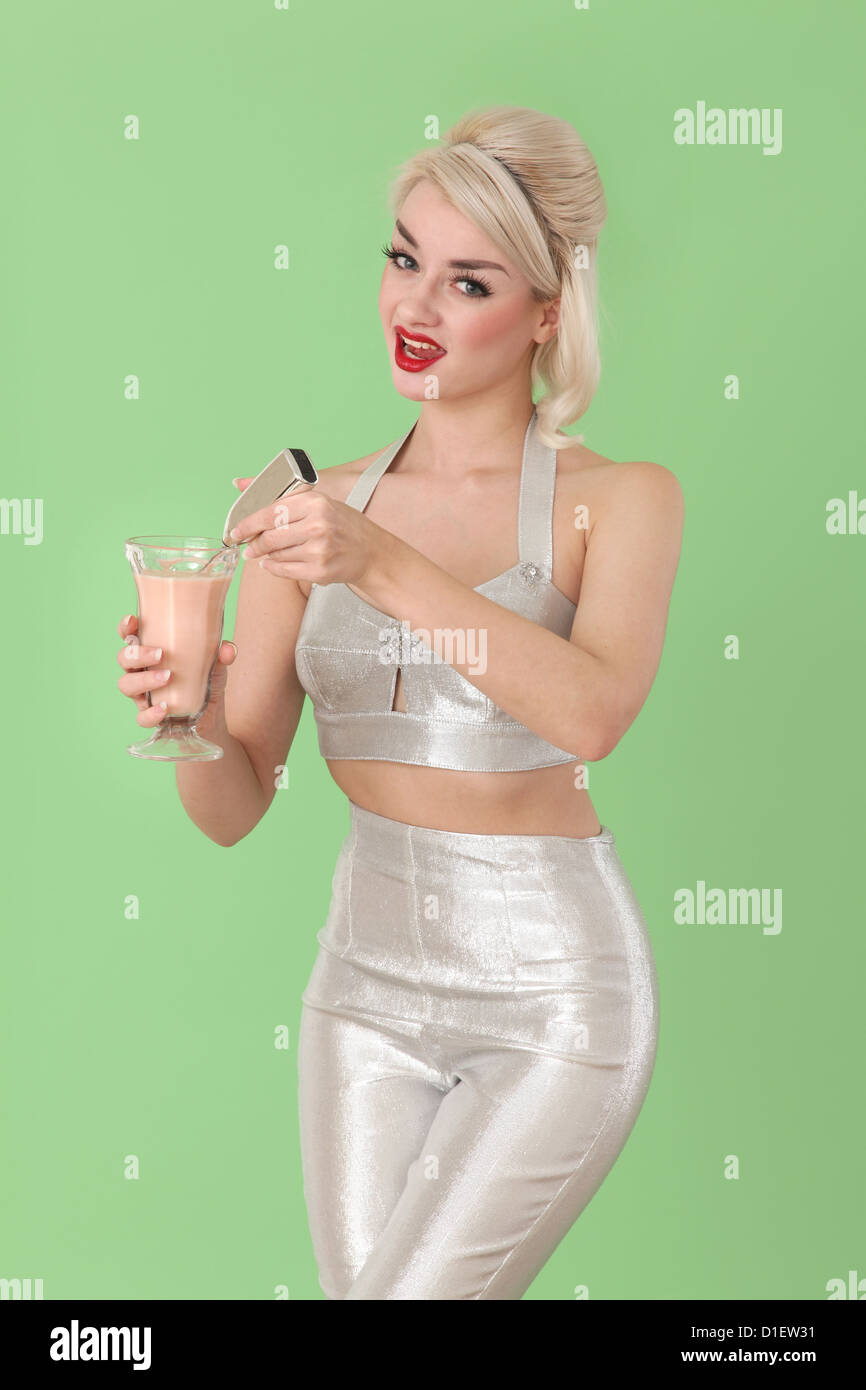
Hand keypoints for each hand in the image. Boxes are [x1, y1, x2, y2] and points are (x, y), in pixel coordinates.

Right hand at [116, 613, 237, 726]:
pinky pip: (141, 717)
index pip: (129, 636)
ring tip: (168, 677)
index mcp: (150, 652)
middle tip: (160, 654)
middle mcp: (140, 671)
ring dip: (144, 680)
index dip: (126, 627)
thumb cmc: (204, 680)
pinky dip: (151, 713)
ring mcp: (142, 694)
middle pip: (123, 659)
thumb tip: (228, 648)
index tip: (133, 619)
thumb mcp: (216, 665)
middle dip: (137, 654)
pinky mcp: (150, 716)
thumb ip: (222, 654)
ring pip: (126, 685)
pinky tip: (165, 707)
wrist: (210, 715)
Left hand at [229, 476, 383, 587]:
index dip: (248, 524)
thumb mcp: (318, 502)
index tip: (236, 532)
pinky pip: (285, 571)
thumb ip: (282, 497)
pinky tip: (274, 564)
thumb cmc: (343, 525)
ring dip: (267, 556)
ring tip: (271, 553)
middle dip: (254, 545)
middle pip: (270, 537)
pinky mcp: (320, 571)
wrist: (371, 552)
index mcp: (316, 503)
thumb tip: (239, 484)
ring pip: (277, 555)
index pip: (271, 512)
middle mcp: (318, 525)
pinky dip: (274, 568)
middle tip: (248, 548)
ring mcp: (319, 550)